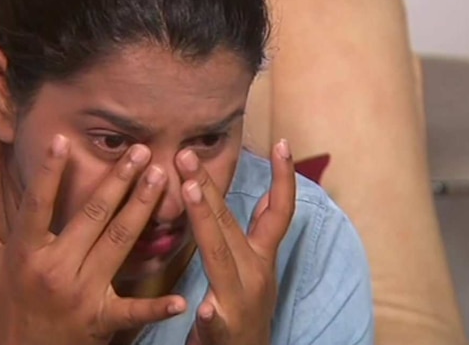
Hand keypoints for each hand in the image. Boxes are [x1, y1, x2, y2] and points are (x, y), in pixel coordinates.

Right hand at [0, 135, 186, 344]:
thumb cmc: (1, 306)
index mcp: (25, 253)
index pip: (38, 204)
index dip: (50, 172)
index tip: (65, 139)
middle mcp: (55, 269)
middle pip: (92, 216)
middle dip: (119, 180)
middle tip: (141, 150)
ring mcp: (81, 295)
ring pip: (118, 243)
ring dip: (142, 208)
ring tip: (159, 178)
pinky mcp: (101, 321)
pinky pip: (132, 312)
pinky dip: (157, 308)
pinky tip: (181, 297)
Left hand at [176, 139, 295, 344]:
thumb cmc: (246, 305)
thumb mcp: (258, 265)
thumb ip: (262, 231)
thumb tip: (270, 193)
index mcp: (260, 256)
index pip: (278, 212)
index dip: (282, 178)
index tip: (281, 142)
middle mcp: (255, 273)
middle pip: (231, 222)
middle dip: (208, 186)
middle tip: (186, 156)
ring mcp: (239, 300)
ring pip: (219, 256)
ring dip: (204, 222)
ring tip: (188, 193)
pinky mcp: (223, 330)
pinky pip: (216, 319)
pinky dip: (211, 312)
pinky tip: (204, 305)